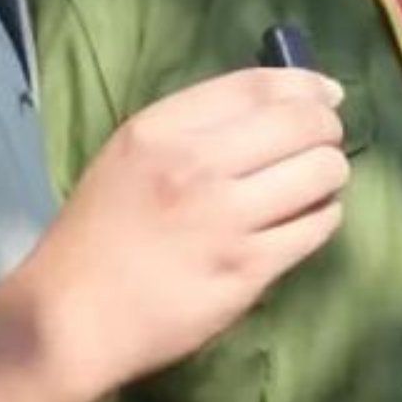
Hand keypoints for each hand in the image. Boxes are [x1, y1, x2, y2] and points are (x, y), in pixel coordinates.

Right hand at [20, 68, 347, 397]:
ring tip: (318, 183)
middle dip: (327, 129)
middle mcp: (196, 166)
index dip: (305, 83)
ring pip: (321, 174)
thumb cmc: (98, 234)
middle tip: (326, 142)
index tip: (327, 91)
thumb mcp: (129, 156)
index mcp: (161, 130)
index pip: (256, 87)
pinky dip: (323, 217)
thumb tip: (274, 107)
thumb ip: (191, 128)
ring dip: (331, 173)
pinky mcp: (248, 271)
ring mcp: (226, 220)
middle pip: (300, 124)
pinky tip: (309, 219)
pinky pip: (315, 228)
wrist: (70, 319)